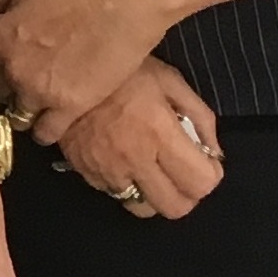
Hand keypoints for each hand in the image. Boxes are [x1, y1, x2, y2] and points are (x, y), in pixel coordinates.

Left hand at [0, 0, 178, 137]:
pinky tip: (48, 123)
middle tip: (17, 82)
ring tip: (33, 104)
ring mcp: (39, 92)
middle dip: (3, 88)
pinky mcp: (69, 107)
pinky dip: (44, 131)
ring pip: (15, 117)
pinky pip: (45, 133)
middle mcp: (11, 69)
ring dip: (21, 112)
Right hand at [58, 60, 224, 219]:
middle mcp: (135, 159)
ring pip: (142, 208)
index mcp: (161, 133)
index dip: (211, 176)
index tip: (206, 161)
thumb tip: (214, 153)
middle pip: (173, 208)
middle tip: (183, 174)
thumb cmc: (124, 70)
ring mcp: (107, 169)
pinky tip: (126, 162)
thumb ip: (200, 117)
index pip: (199, 183)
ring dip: (154, 195)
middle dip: (186, 195)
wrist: (63, 67)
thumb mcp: (170, 81)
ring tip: (154, 173)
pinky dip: (126, 185)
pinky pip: (113, 194)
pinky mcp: (83, 171)